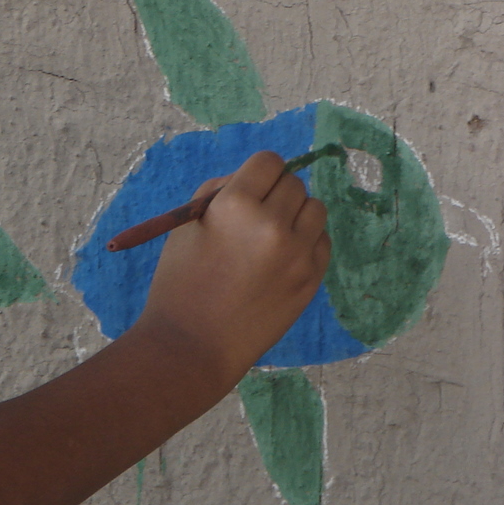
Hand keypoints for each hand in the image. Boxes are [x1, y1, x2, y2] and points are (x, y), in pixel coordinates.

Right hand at [134, 150, 330, 387]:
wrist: (194, 343)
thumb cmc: (181, 280)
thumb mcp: (187, 225)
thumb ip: (220, 191)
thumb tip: (256, 179)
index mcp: (236, 205)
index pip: (269, 161)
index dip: (258, 171)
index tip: (249, 187)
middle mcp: (273, 224)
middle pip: (294, 184)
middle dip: (275, 193)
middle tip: (254, 217)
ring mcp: (298, 254)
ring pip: (316, 209)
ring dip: (296, 215)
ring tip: (271, 237)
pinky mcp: (312, 279)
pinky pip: (322, 241)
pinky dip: (306, 242)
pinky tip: (281, 259)